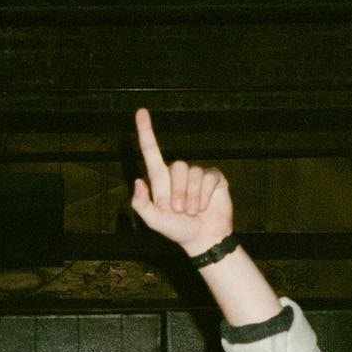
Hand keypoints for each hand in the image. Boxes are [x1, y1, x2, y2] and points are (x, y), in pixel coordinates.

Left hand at [131, 108, 234, 255]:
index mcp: (161, 181)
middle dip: (178, 192)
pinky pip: (208, 177)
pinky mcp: (213, 178)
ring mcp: (197, 175)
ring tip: (193, 212)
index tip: (141, 112)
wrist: (203, 239)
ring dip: (192, 197)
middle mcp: (178, 174)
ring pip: (193, 173)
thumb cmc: (177, 231)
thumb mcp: (154, 221)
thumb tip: (137, 181)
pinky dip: (205, 194)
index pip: (152, 152)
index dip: (146, 132)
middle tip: (180, 211)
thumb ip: (141, 205)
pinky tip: (205, 206)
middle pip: (177, 166)